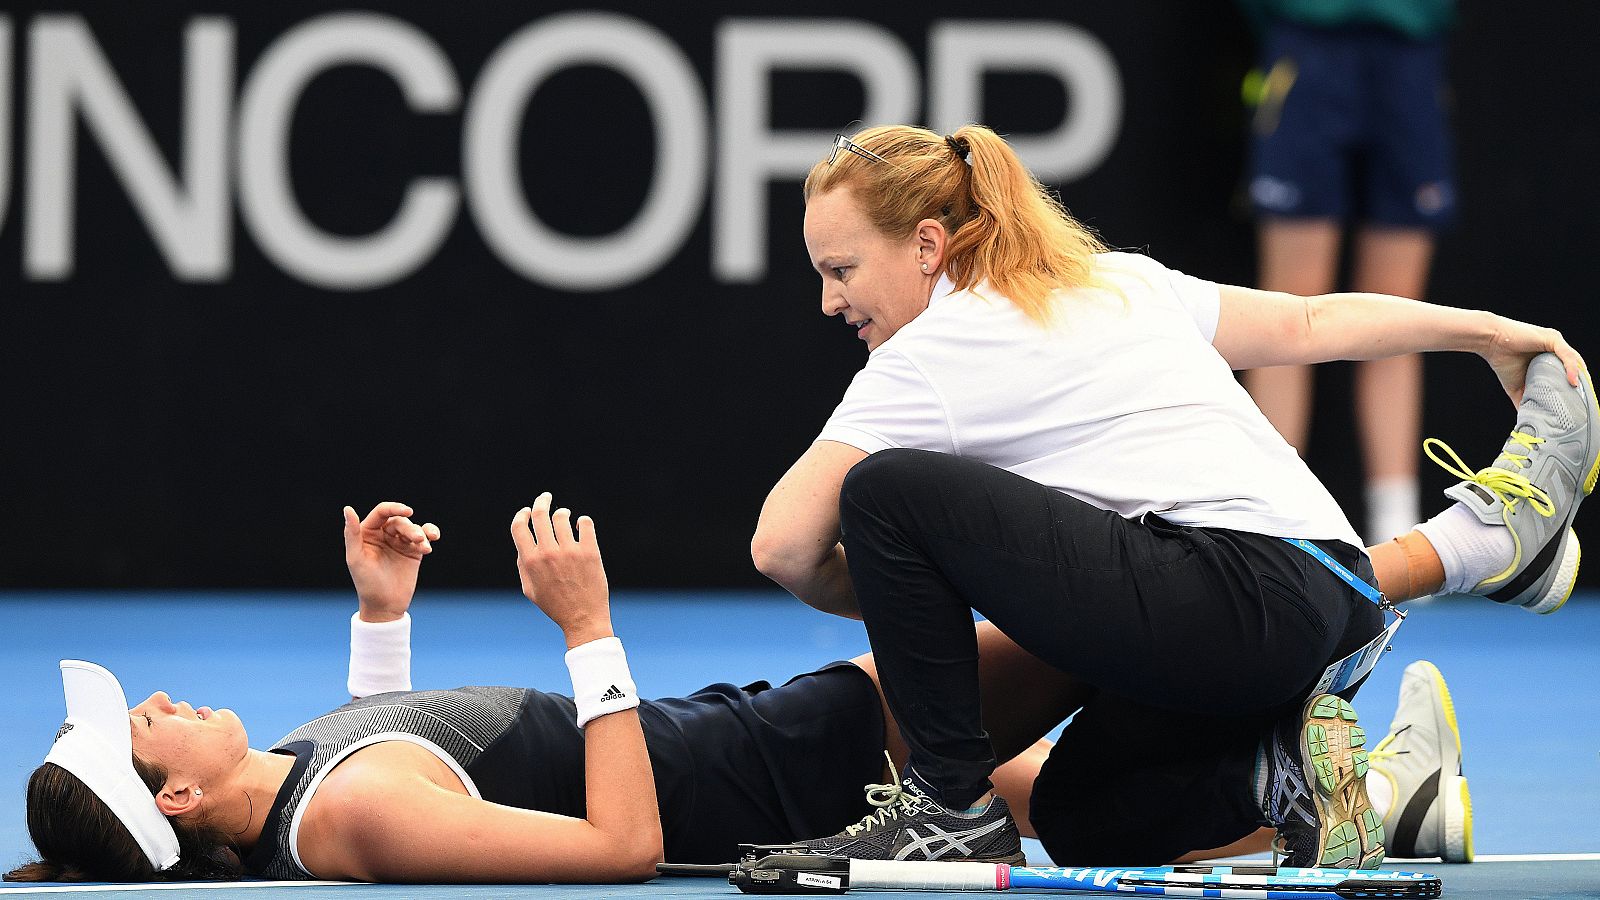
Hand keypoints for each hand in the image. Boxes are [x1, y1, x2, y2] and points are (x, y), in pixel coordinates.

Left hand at [343, 502, 440, 622]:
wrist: (385, 606)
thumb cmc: (366, 583)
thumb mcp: (356, 558)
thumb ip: (352, 533)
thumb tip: (348, 508)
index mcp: (368, 533)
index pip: (382, 512)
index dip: (395, 507)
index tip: (408, 511)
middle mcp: (384, 534)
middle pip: (400, 521)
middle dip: (410, 528)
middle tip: (417, 540)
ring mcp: (399, 542)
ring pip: (414, 528)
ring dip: (421, 534)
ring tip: (424, 548)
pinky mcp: (413, 551)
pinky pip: (425, 536)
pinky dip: (431, 533)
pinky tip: (434, 537)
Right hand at [510, 493, 612, 647]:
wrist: (583, 619)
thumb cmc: (555, 605)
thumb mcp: (530, 589)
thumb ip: (522, 565)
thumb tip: (523, 543)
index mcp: (531, 561)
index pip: (519, 526)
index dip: (521, 515)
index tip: (526, 511)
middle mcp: (548, 553)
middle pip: (539, 514)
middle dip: (541, 501)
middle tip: (545, 497)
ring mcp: (570, 551)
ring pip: (562, 516)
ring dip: (562, 512)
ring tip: (565, 516)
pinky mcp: (590, 551)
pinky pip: (585, 523)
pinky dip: (583, 520)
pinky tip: (581, 525)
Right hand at [1481, 315, 1587, 404]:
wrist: (1489, 342)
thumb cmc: (1500, 359)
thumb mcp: (1515, 386)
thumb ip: (1524, 398)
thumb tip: (1526, 416)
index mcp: (1548, 356)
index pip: (1567, 371)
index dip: (1572, 386)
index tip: (1575, 401)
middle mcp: (1554, 347)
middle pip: (1575, 367)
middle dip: (1580, 383)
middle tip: (1581, 401)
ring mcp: (1554, 342)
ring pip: (1574, 361)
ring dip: (1580, 377)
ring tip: (1580, 394)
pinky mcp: (1552, 338)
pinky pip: (1567, 355)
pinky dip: (1572, 369)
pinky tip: (1572, 382)